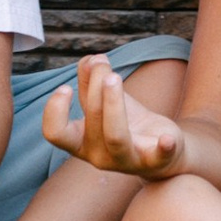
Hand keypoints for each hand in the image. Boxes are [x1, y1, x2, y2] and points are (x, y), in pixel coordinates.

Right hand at [40, 54, 188, 180]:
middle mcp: (99, 156)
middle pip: (91, 121)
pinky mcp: (155, 160)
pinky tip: (166, 138)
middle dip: (94, 87)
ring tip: (114, 76)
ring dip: (113, 104)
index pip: (56, 134)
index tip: (65, 87)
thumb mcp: (106, 101)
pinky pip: (157, 157)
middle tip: (102, 63)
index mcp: (82, 142)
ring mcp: (127, 161)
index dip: (54, 112)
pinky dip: (162, 148)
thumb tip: (88, 60)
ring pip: (116, 137)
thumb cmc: (127, 123)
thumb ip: (90, 82)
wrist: (162, 149)